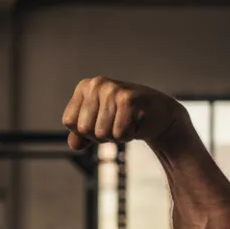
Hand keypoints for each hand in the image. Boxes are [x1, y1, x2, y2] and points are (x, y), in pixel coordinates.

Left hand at [62, 77, 186, 151]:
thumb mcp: (98, 123)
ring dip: (115, 136)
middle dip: (100, 135)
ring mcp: (113, 90)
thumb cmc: (125, 117)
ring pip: (101, 133)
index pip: (70, 122)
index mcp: (85, 87)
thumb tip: (73, 144)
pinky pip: (119, 134)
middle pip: (84, 129)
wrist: (159, 114)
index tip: (102, 121)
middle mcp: (96, 84)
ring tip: (126, 122)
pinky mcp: (128, 100)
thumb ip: (79, 135)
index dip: (85, 131)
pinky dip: (128, 136)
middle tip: (116, 122)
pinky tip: (135, 123)